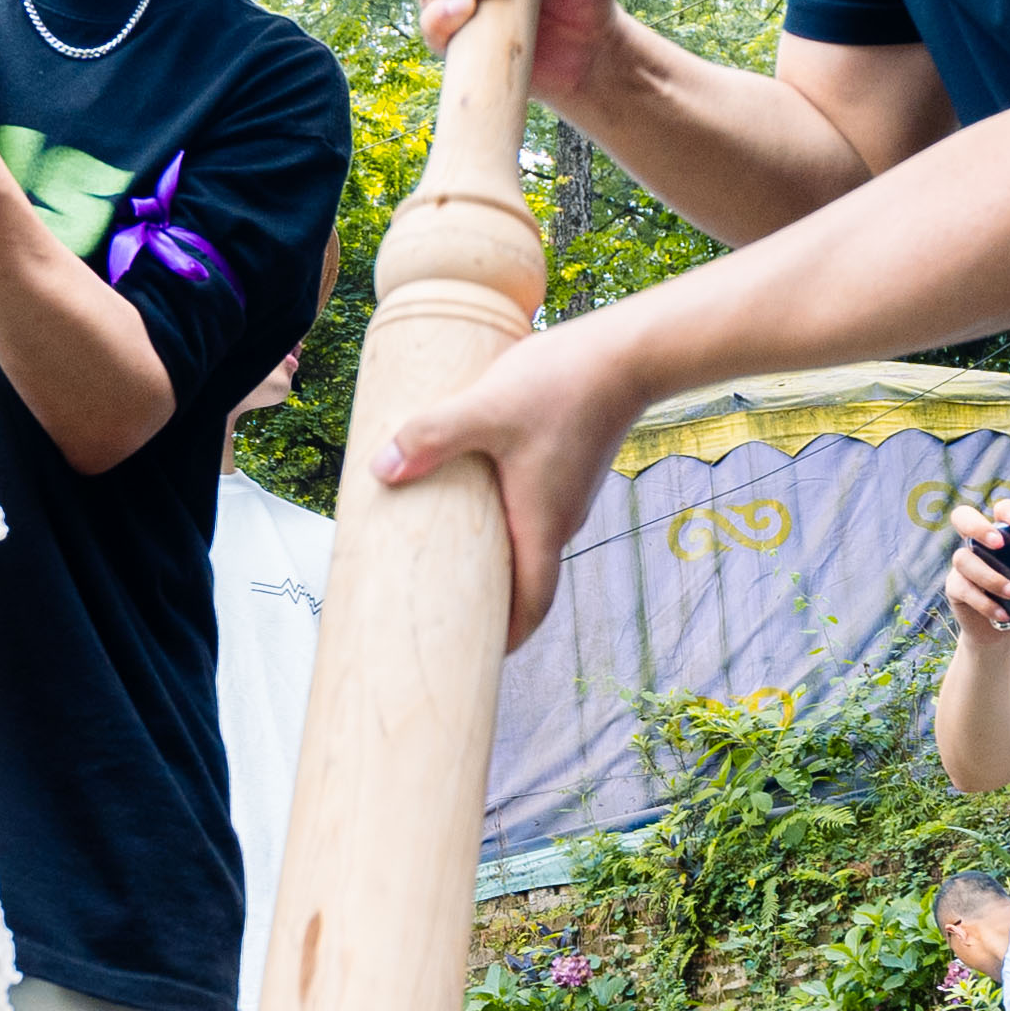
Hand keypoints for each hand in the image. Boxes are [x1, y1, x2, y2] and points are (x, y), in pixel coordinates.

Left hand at [373, 315, 646, 644]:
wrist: (628, 350)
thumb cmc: (563, 384)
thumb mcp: (486, 409)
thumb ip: (432, 436)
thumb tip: (381, 468)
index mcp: (543, 525)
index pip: (531, 606)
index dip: (506, 639)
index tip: (477, 659)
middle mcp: (560, 519)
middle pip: (525, 578)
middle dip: (488, 601)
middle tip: (443, 611)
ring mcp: (567, 492)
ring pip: (526, 539)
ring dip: (491, 553)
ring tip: (445, 553)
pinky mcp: (566, 464)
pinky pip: (531, 506)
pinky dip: (501, 517)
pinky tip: (472, 493)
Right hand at [941, 493, 1009, 641]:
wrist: (1001, 634)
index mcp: (1002, 534)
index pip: (1000, 510)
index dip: (1006, 510)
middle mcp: (978, 544)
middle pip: (963, 517)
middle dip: (979, 527)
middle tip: (999, 544)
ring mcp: (963, 565)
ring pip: (964, 559)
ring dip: (991, 577)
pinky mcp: (955, 587)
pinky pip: (962, 588)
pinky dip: (984, 603)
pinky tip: (1002, 614)